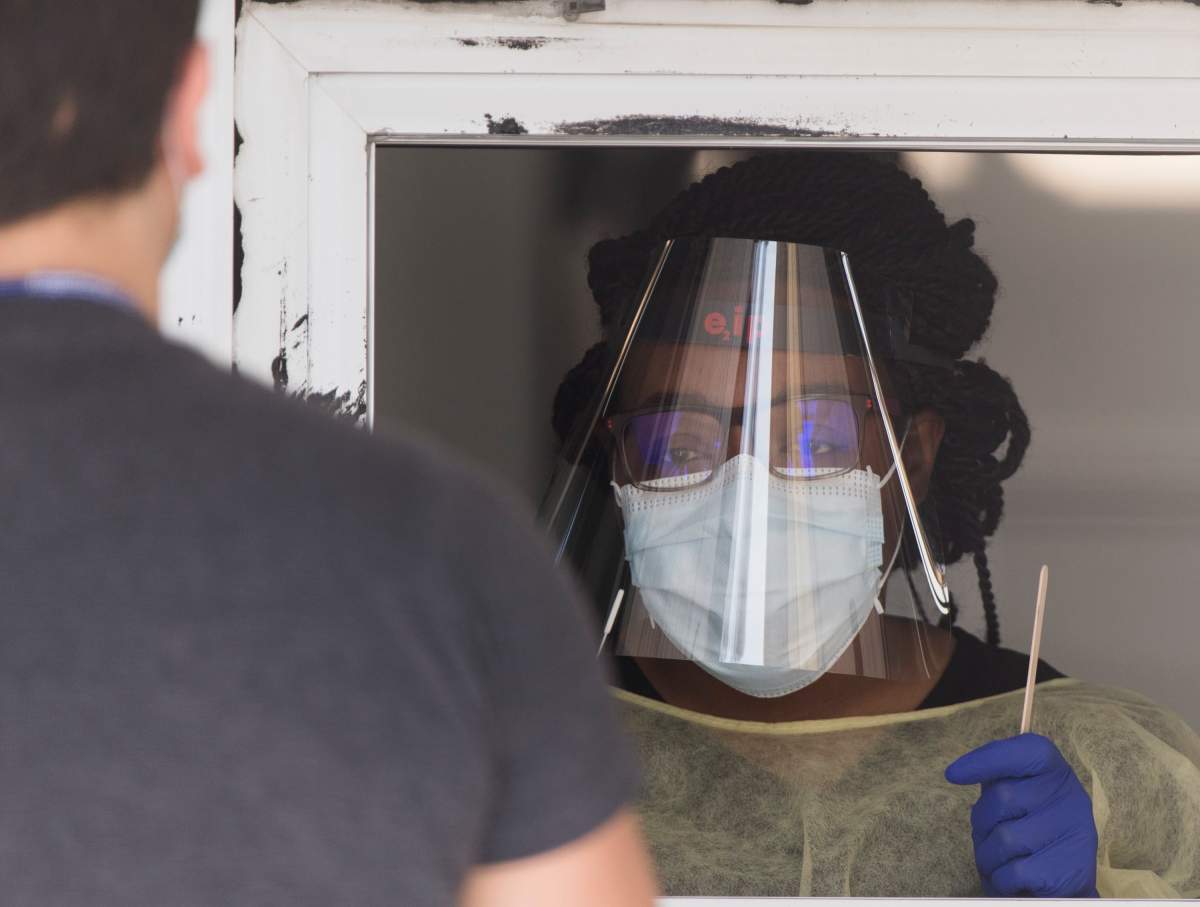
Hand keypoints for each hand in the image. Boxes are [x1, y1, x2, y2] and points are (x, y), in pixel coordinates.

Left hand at [946, 733, 1098, 897]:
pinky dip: (1000, 879)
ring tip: (999, 861)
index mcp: (1056, 772)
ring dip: (989, 855)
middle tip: (989, 836)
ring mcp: (1074, 835)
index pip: (1024, 752)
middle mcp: (1071, 798)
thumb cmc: (1030, 832)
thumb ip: (998, 779)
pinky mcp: (1067, 872)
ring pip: (1004, 838)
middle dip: (982, 821)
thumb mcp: (1020, 796)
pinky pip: (1012, 872)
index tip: (953, 774)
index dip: (987, 760)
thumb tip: (962, 770)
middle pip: (1003, 797)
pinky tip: (1011, 881)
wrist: (1065, 887)